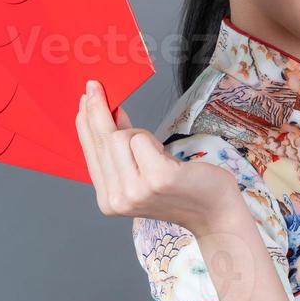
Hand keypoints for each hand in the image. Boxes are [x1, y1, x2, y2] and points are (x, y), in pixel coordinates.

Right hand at [73, 80, 240, 234]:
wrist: (214, 212)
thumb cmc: (181, 190)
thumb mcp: (141, 172)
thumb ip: (119, 151)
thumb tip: (107, 114)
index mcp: (108, 200)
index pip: (90, 153)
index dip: (85, 123)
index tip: (86, 97)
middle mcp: (117, 199)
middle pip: (102, 141)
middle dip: (100, 112)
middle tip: (96, 88)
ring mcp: (136, 191)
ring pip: (120, 138)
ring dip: (139, 134)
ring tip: (156, 150)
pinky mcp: (158, 179)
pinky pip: (141, 139)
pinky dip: (153, 140)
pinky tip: (165, 155)